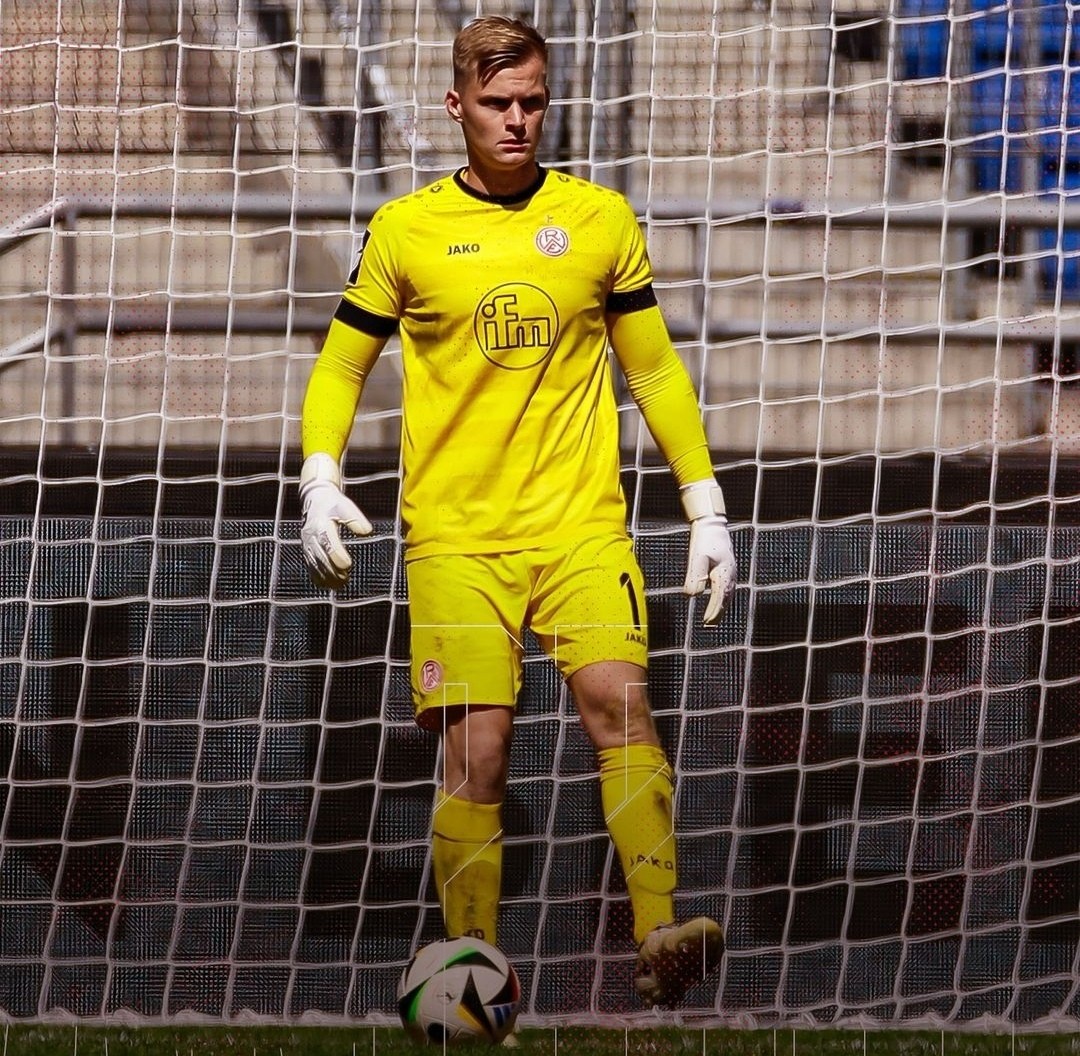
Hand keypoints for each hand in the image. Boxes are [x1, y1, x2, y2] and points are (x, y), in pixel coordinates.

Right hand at [299, 453, 372, 589]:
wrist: (314, 500)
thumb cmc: (333, 503)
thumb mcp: (345, 506)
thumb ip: (355, 518)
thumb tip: (367, 531)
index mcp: (320, 524)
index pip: (327, 542)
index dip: (336, 555)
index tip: (348, 565)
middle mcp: (310, 535)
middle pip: (320, 557)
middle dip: (332, 570)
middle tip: (346, 578)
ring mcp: (307, 544)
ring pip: (314, 564)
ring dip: (327, 576)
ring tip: (341, 583)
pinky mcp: (306, 550)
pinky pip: (310, 566)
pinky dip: (319, 577)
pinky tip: (329, 584)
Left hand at [681, 480, 736, 624]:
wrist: (713, 525)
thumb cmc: (705, 540)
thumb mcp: (697, 558)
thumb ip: (695, 577)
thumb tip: (692, 595)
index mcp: (724, 573)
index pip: (719, 597)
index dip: (713, 611)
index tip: (706, 621)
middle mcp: (731, 574)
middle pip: (726, 599)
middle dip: (719, 612)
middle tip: (710, 625)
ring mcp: (731, 572)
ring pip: (728, 594)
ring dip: (721, 607)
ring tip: (714, 618)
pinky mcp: (728, 569)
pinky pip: (727, 588)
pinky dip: (723, 598)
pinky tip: (718, 602)